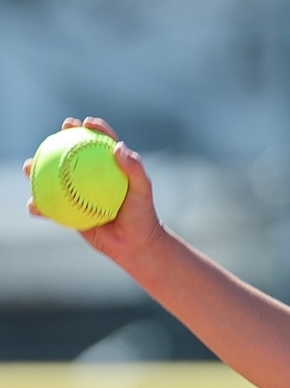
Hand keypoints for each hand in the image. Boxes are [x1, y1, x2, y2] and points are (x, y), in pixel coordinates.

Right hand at [24, 116, 164, 263]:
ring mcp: (78, 192)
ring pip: (51, 178)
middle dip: (57, 141)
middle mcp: (91, 177)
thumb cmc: (142, 215)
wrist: (135, 244)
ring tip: (29, 167)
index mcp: (109, 167)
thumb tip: (118, 147)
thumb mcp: (142, 191)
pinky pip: (50, 207)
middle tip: (53, 137)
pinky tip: (34, 205)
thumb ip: (135, 169)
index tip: (85, 123)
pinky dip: (40, 205)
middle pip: (70, 154)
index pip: (99, 142)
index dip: (92, 128)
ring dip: (36, 170)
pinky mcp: (69, 210)